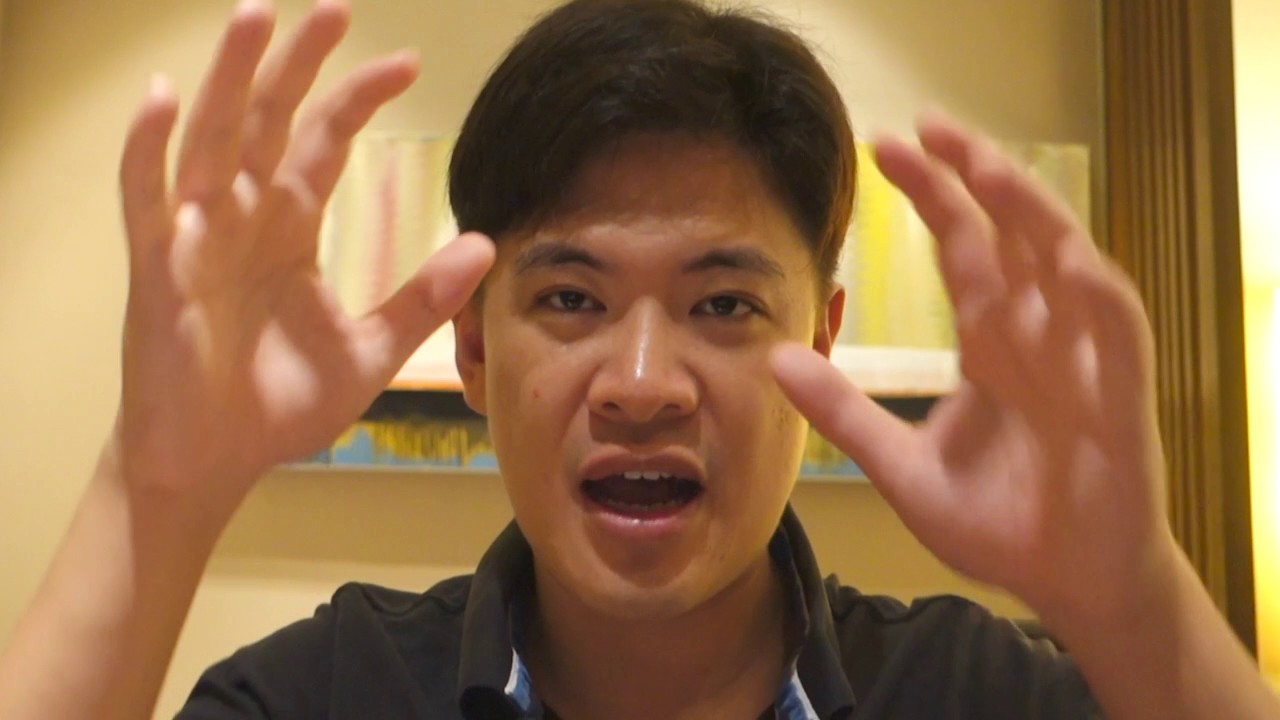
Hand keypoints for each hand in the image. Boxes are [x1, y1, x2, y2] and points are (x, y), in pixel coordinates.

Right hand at [115, 0, 492, 516]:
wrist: (215, 464)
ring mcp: (195, 238)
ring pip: (210, 140)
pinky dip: (149, 148)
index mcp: (290, 230)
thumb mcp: (369, 351)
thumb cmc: (277, 407)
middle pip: (268, 122)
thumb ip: (422, 298)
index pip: (324, 144)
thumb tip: (483, 243)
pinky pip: (145, 197)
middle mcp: (242, 219)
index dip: (358, 100)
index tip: (409, 65)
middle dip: (299, 65)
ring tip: (257, 17)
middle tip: (335, 9)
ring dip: (230, 79)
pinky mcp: (156, 270)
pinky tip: (165, 96)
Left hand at [771, 113, 1174, 626]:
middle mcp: (1035, 333)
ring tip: (986, 168)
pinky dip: (1095, 291)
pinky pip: (1117, 328)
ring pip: (1064, 261)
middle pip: (1008, 235)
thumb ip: (846, 413)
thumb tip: (776, 358)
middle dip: (973, 177)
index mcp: (990, 341)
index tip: (884, 149)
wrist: (1065, 583)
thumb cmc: (999, 523)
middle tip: (927, 126)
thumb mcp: (903, 468)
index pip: (961, 246)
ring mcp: (1081, 357)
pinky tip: (1066, 258)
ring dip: (1031, 213)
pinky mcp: (1120, 393)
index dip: (931, 196)